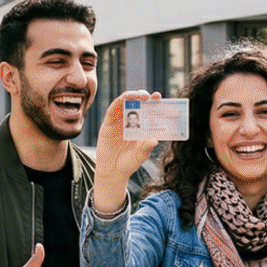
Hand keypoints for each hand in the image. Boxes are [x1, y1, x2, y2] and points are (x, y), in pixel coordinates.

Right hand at [92, 91, 160, 213]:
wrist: (113, 171)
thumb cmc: (129, 162)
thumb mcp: (141, 155)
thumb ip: (147, 147)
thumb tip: (155, 140)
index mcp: (141, 126)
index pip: (148, 110)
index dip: (153, 102)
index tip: (159, 97)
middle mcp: (131, 121)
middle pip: (137, 103)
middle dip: (143, 96)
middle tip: (149, 96)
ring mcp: (119, 121)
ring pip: (124, 103)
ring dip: (131, 96)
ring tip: (137, 95)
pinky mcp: (108, 124)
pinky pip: (112, 109)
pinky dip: (118, 102)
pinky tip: (124, 99)